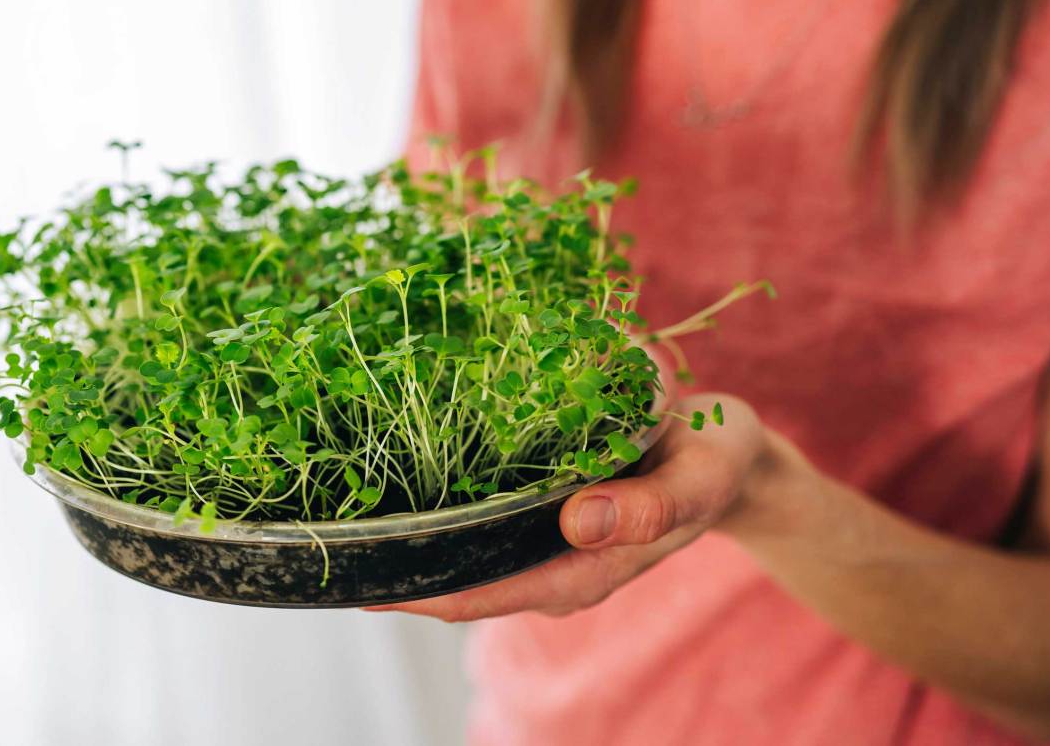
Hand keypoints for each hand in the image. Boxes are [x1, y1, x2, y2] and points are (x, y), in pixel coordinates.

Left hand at [366, 393, 785, 621]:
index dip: (412, 592)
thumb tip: (580, 522)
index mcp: (583, 571)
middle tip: (321, 527)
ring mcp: (546, 539)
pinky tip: (403, 471)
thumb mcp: (700, 478)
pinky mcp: (545, 509)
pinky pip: (481, 515)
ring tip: (343, 499)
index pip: (477, 596)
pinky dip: (443, 500)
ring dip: (411, 532)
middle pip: (455, 579)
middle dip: (393, 562)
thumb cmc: (715, 462)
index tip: (350, 573)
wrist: (728, 452)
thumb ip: (654, 505)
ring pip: (463, 548)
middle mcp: (554, 564)